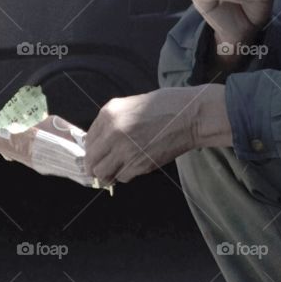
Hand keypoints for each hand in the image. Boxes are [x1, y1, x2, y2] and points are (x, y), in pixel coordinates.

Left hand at [84, 86, 229, 184]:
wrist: (192, 116)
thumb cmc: (167, 105)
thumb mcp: (133, 104)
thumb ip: (114, 121)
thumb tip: (102, 141)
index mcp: (109, 113)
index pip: (88, 141)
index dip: (92, 150)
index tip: (98, 154)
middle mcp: (113, 132)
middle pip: (91, 161)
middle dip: (95, 166)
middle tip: (104, 167)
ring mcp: (126, 150)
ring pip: (103, 173)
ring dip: (109, 173)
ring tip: (118, 169)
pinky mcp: (140, 164)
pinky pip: (123, 177)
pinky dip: (126, 175)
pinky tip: (134, 166)